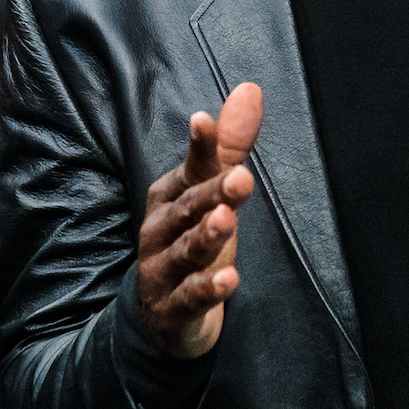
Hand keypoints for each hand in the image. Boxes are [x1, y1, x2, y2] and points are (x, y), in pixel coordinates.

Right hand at [135, 83, 262, 359]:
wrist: (159, 318)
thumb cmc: (191, 240)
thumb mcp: (211, 193)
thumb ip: (231, 146)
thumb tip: (249, 90)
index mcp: (170, 196)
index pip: (190, 168)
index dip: (200, 146)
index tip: (204, 120)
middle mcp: (161, 229)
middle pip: (188, 207)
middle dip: (212, 191)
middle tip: (241, 176)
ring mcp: (164, 270)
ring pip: (185, 250)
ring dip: (206, 235)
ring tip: (225, 219)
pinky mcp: (173, 308)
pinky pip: (190, 297)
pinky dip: (208, 289)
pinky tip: (228, 279)